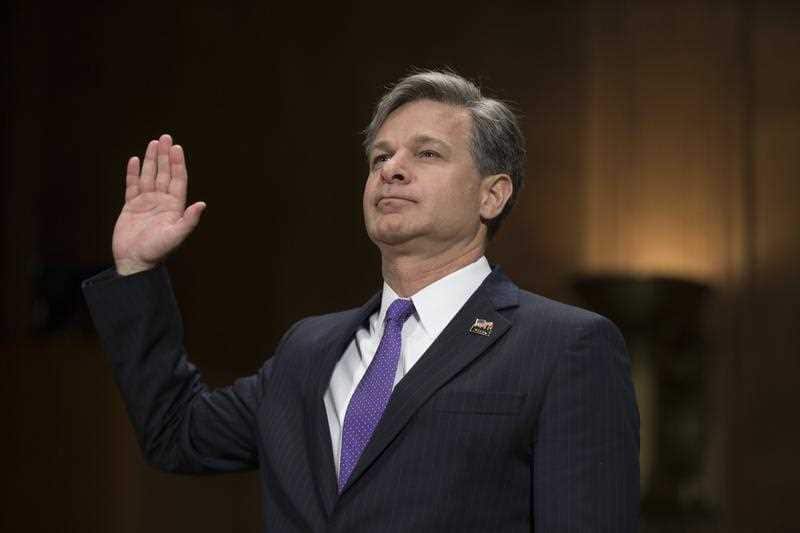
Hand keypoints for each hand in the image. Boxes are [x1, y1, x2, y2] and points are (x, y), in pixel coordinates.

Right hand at [112, 134, 205, 275]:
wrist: (134, 262)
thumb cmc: (156, 252)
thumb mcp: (175, 235)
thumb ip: (189, 220)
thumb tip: (202, 204)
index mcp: (174, 207)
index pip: (177, 180)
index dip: (177, 163)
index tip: (177, 148)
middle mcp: (162, 202)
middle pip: (164, 173)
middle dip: (165, 156)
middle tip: (165, 137)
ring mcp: (146, 203)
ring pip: (149, 176)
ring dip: (151, 160)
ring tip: (153, 143)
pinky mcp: (131, 207)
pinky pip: (132, 186)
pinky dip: (134, 173)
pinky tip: (136, 160)